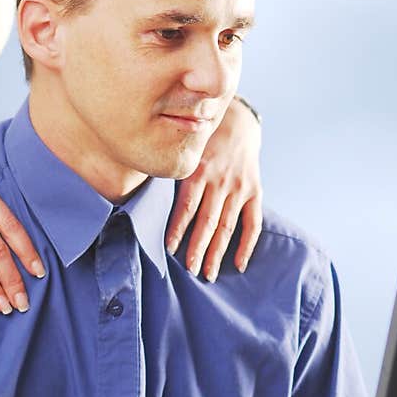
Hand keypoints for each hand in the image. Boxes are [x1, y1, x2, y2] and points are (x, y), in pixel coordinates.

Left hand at [165, 95, 262, 280]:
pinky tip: (239, 265)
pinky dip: (247, 245)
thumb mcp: (184, 149)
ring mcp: (239, 188)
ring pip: (227, 226)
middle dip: (198, 248)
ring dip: (217, 252)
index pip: (187, 206)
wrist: (239, 123)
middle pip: (208, 221)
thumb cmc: (202, 140)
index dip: (178, 228)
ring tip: (207, 273)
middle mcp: (220, 180)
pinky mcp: (254, 191)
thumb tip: (141, 195)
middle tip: (190, 271)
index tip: (169, 249)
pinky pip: (253, 223)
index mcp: (199, 170)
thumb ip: (169, 171)